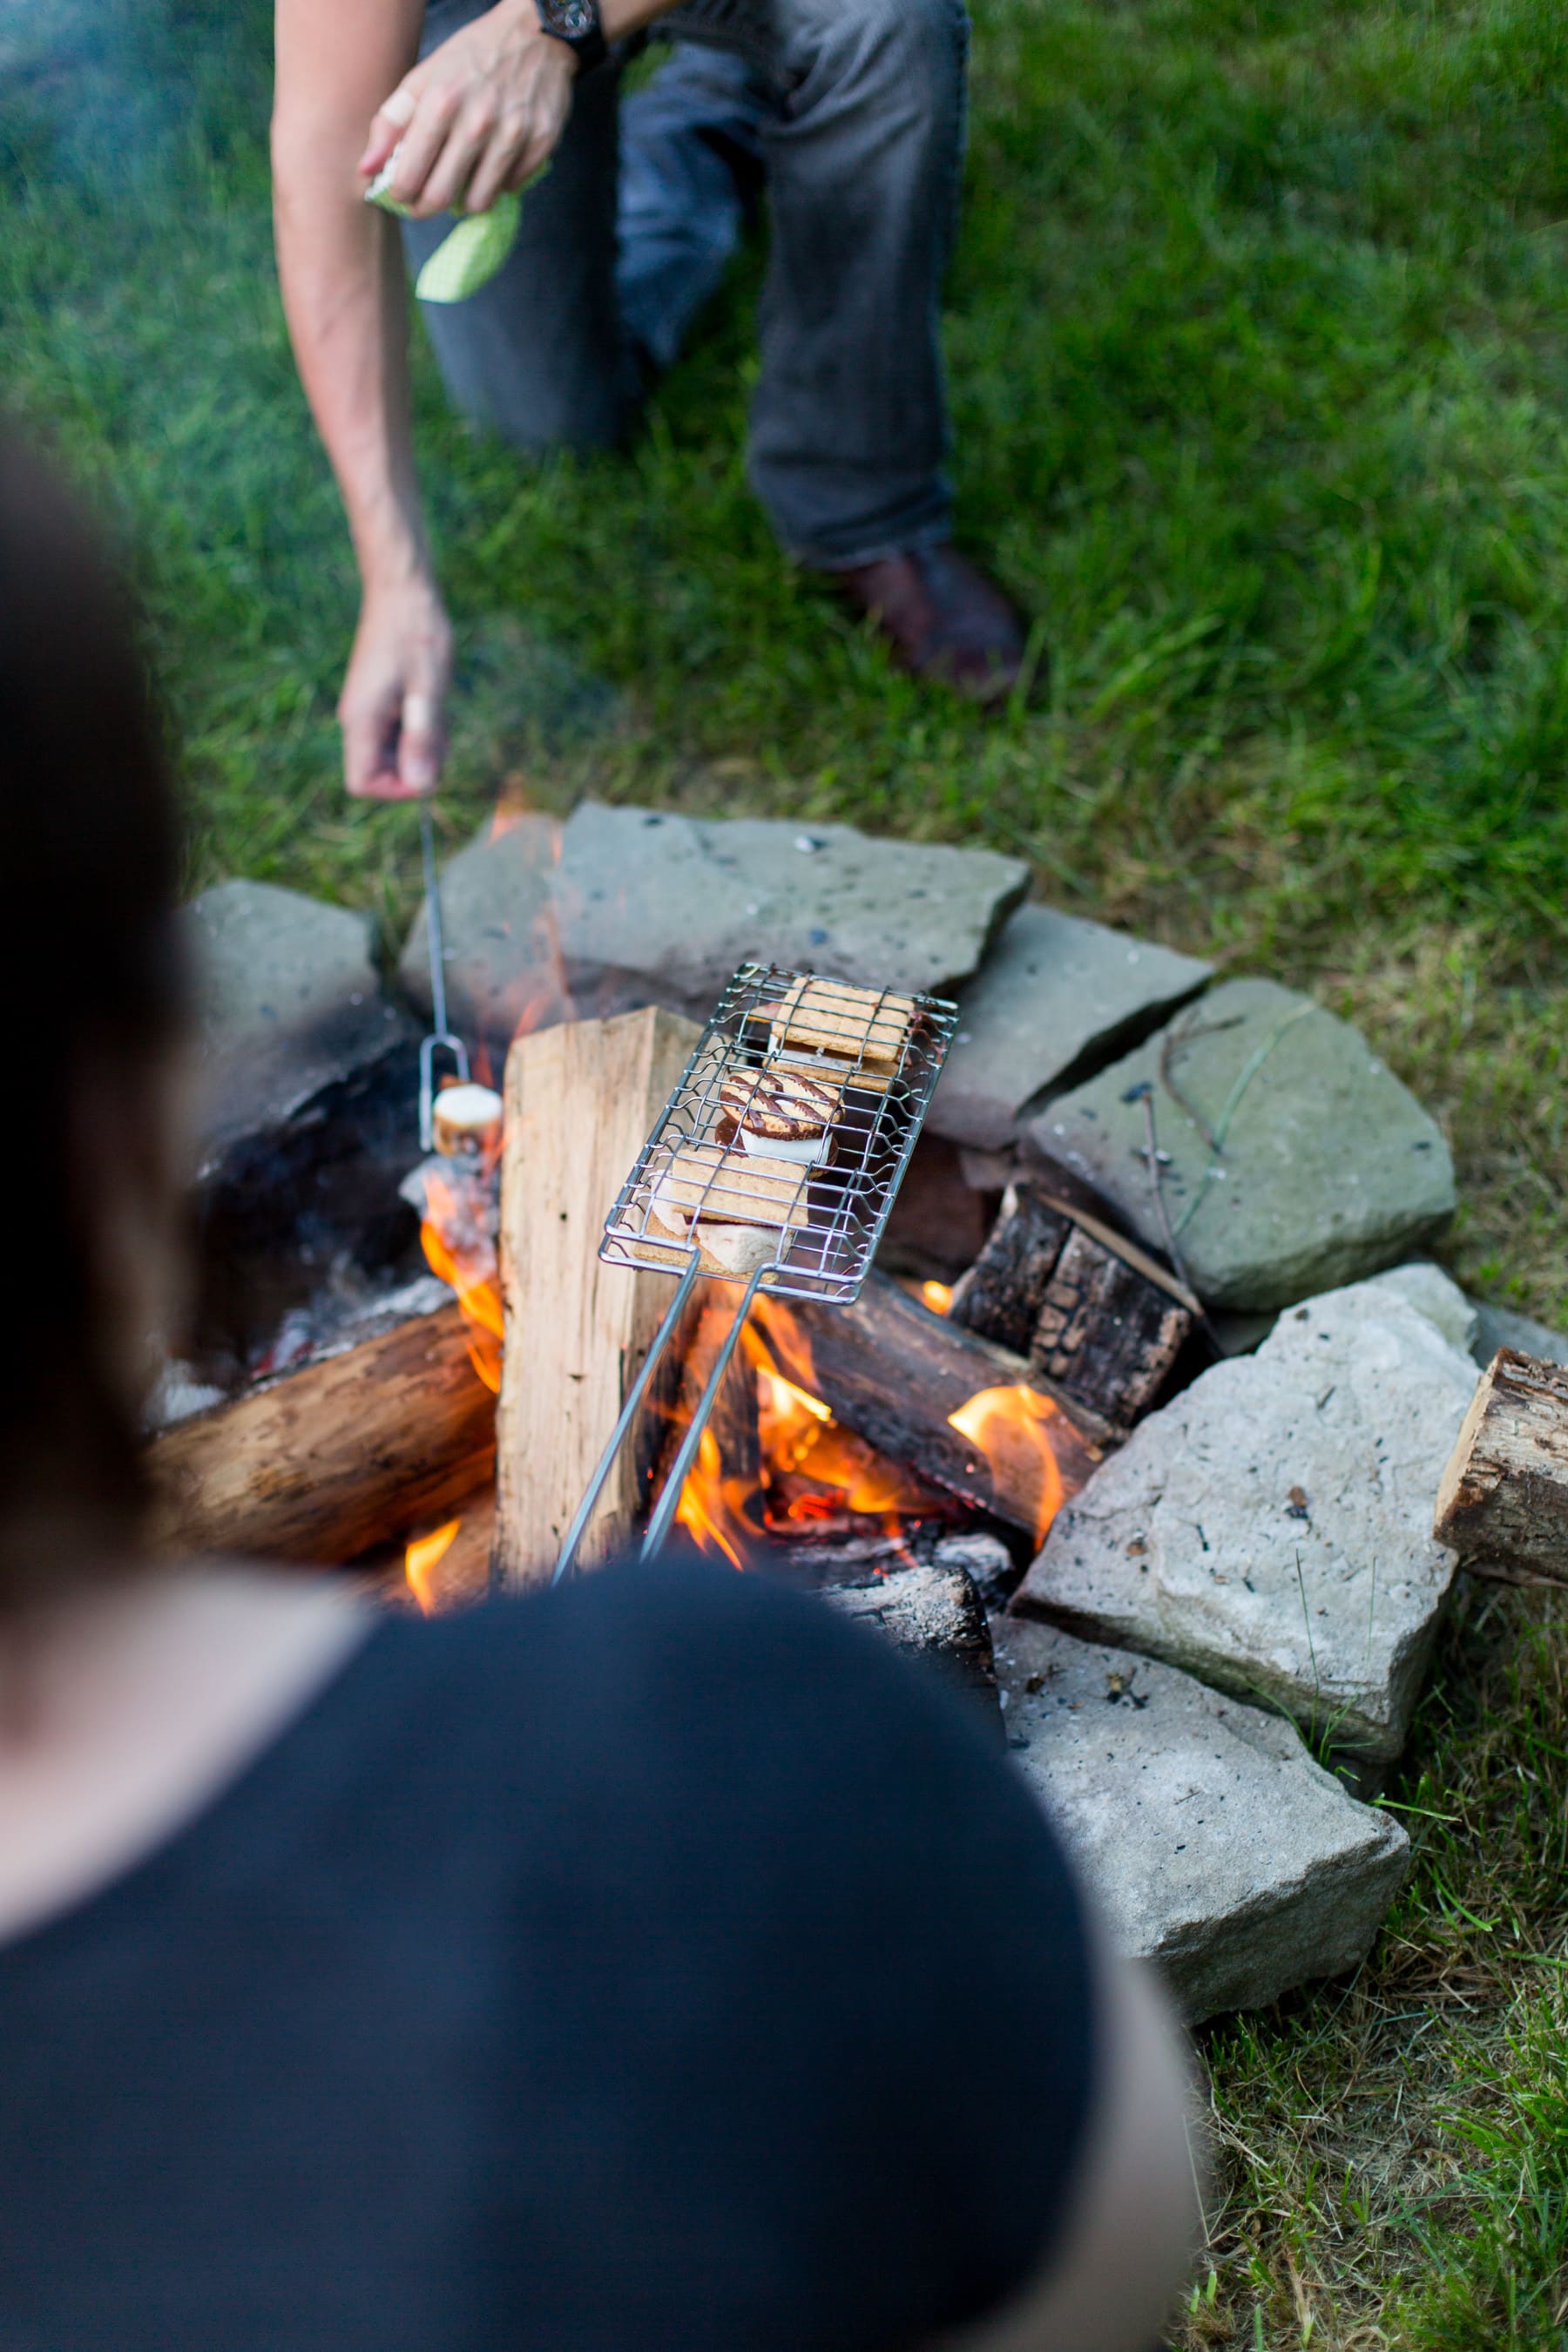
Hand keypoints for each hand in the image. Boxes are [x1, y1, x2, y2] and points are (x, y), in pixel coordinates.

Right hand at [339, 573, 452, 798]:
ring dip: (419, 745)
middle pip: (378, 771)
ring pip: (390, 752)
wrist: (402, 589)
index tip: (428, 765)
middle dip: (414, 765)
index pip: (362, 783)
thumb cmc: (418, 633)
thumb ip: (423, 739)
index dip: (396, 788)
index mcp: (361, 720)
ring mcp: (366, 709)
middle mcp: (356, 719)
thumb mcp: (429, 690)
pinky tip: (431, 701)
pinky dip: (417, 728)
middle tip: (440, 733)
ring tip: (437, 710)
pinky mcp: (377, 699)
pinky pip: (395, 732)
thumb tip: (422, 785)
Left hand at [359, 0, 576, 218]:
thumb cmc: (472, 56)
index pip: (410, 175)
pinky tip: (492, 163)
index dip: (400, 194)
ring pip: (478, 201)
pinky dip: (497, 183)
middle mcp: (477, 123)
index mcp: (441, 103)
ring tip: (459, 184)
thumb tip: (367, 168)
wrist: (535, 33)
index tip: (401, 193)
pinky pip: (510, 187)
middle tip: (424, 202)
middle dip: (426, 207)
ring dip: (462, 201)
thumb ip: (391, 123)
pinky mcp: (539, 144)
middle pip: (441, 197)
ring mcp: (512, 135)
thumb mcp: (424, 77)